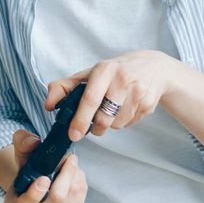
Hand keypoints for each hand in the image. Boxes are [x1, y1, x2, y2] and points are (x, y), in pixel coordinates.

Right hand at [0, 130, 87, 202]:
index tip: (44, 178)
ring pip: (72, 195)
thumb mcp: (22, 156)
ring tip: (70, 164)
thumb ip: (22, 144)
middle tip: (69, 158)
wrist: (39, 183)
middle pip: (56, 199)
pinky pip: (81, 196)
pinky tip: (74, 175)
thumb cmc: (29, 171)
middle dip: (66, 175)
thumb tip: (32, 141)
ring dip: (75, 175)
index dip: (34, 194)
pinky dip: (80, 181)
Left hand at [45, 50, 177, 139]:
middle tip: (94, 127)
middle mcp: (123, 79)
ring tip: (112, 112)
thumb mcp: (92, 73)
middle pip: (104, 117)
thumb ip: (66, 87)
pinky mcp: (148, 103)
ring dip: (111, 125)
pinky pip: (130, 123)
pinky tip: (126, 109)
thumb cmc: (117, 71)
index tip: (73, 135)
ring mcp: (138, 92)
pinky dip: (124, 121)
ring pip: (117, 124)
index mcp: (105, 69)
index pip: (90, 99)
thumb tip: (48, 104)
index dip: (80, 120)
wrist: (155, 67)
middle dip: (96, 128)